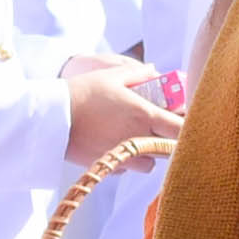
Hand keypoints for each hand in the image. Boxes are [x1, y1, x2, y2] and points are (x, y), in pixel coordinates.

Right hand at [63, 60, 182, 167]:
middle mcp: (138, 138)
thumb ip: (138, 74)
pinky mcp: (109, 166)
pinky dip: (127, 160)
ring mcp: (124, 155)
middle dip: (168, 140)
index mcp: (144, 115)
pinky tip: (115, 145)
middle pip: (169, 149)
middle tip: (159, 128)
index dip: (186, 127)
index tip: (182, 121)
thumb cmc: (82, 92)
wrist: (52, 118)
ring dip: (148, 153)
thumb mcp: (111, 75)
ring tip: (136, 138)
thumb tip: (154, 70)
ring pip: (150, 164)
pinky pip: (128, 168)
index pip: (180, 129)